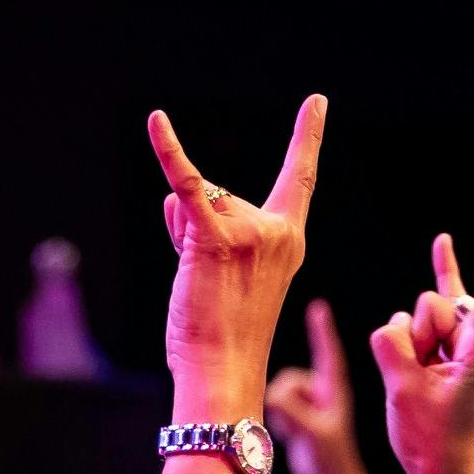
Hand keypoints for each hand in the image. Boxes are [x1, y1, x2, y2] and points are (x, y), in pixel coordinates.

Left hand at [147, 97, 325, 416]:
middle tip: (210, 280)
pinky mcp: (214, 239)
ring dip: (183, 231)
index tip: (316, 102)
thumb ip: (205, 226)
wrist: (221, 371)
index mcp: (290, 241)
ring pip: (199, 201)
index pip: (300, 179)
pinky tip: (157, 121)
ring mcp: (249, 234)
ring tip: (196, 279)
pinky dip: (168, 152)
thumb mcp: (226, 272)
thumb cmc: (223, 332)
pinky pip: (187, 185)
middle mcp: (277, 233)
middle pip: (224, 194)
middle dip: (202, 224)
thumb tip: (174, 194)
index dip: (308, 137)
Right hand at [262, 298, 365, 473]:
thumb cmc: (330, 459)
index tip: (318, 307)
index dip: (321, 330)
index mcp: (334, 390)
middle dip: (286, 398)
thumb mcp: (312, 434)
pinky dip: (279, 420)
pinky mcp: (298, 413)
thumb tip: (275, 395)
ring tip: (298, 433)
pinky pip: (276, 405)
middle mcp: (322, 391)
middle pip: (289, 378)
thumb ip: (292, 412)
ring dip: (282, 413)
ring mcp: (310, 402)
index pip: (328, 353)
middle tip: (300, 425)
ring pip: (280, 391)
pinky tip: (291, 435)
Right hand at [367, 216, 473, 473]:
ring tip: (423, 385)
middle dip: (418, 333)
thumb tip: (398, 326)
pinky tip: (444, 242)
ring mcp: (463, 341)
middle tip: (426, 382)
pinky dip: (436, 280)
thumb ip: (393, 344)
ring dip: (411, 345)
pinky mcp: (448, 346)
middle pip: (433, 303)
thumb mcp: (404, 392)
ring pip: (419, 313)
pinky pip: (432, 304)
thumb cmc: (431, 442)